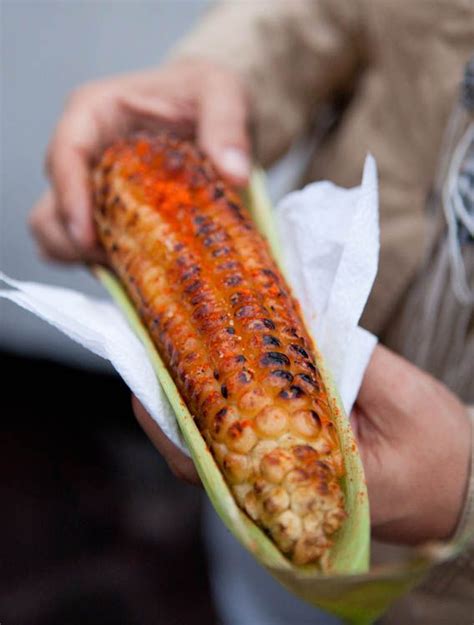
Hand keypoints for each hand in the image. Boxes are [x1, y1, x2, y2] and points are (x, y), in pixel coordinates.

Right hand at [29, 59, 249, 262]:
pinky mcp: (111, 216)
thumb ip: (226, 126)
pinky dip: (109, 266)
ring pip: (61, 235)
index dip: (69, 198)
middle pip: (53, 207)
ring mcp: (94, 189)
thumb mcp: (223, 93)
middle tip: (119, 260)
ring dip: (87, 259)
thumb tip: (234, 173)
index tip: (88, 237)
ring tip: (132, 268)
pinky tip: (143, 269)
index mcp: (95, 114)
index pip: (65, 155)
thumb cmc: (206, 93)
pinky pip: (92, 252)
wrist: (216, 114)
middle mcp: (85, 154)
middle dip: (77, 241)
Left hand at [132, 345, 471, 543]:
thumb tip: (287, 324)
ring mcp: (283, 483)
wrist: (463, 489)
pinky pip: (240, 441)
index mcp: (306, 492)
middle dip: (173, 403)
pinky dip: (222, 406)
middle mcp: (282, 495)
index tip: (150, 377)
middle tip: (154, 346)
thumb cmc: (440, 452)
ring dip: (193, 402)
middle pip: (203, 456)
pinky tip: (217, 369)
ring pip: (216, 449)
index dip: (174, 422)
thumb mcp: (400, 398)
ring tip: (175, 349)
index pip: (216, 466)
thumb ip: (343, 362)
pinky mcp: (290, 466)